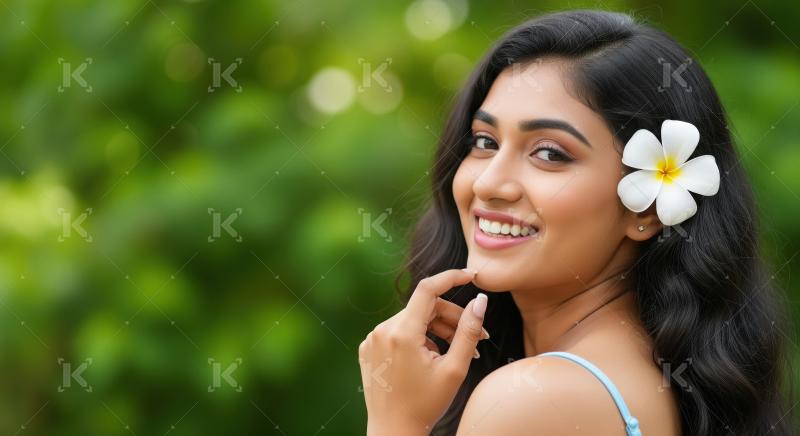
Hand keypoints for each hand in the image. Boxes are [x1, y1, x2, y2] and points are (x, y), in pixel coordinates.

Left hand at [358, 268, 488, 434]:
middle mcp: (382, 331)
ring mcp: (372, 339)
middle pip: (425, 308)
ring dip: (438, 330)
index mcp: (402, 333)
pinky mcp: (369, 348)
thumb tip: (480, 301)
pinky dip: (419, 338)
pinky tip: (433, 358)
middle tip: (479, 339)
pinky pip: (399, 332)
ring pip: (413, 320)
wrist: (393, 432)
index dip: (451, 278)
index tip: (471, 275)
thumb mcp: (455, 369)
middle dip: (453, 319)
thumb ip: (469, 332)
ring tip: (459, 353)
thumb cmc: (425, 404)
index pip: (428, 289)